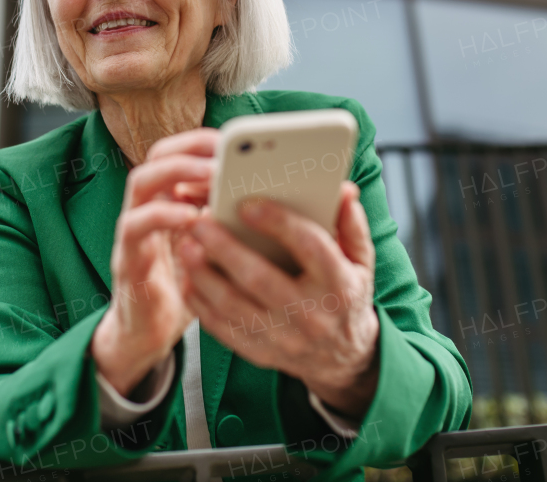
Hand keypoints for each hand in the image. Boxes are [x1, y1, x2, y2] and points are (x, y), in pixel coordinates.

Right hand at [90, 127, 218, 396]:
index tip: (234, 140)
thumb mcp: (218, 251)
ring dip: (177, 172)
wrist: (149, 335)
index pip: (180, 152)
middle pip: (157, 156)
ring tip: (213, 175)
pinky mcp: (126, 258)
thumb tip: (281, 200)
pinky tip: (192, 218)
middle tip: (224, 152)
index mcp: (170, 199)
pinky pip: (136, 226)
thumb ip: (234, 224)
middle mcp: (147, 206)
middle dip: (191, 147)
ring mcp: (133, 230)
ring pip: (141, 181)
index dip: (204, 141)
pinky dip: (163, 215)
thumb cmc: (190, 288)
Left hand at [178, 181, 379, 417]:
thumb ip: (350, 224)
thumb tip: (343, 190)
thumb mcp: (360, 260)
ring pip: (233, 306)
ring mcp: (283, 338)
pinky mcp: (260, 352)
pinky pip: (222, 328)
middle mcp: (311, 315)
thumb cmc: (346, 295)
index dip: (279, 224)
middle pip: (260, 278)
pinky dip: (200, 303)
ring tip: (186, 244)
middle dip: (225, 248)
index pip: (310, 247)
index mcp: (339, 284)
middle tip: (200, 221)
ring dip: (204, 274)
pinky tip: (189, 277)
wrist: (342, 357)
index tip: (248, 203)